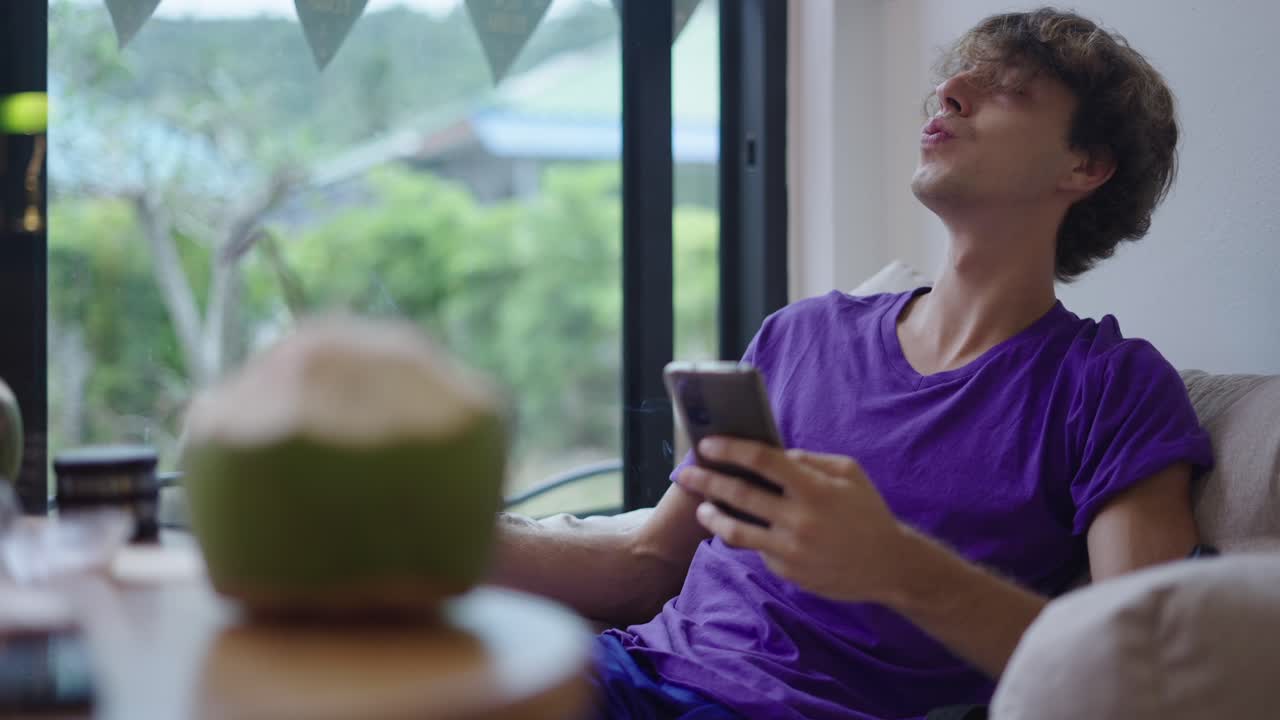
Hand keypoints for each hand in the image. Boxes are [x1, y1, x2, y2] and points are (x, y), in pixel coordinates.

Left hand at [677, 437, 911, 603]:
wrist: (888, 565)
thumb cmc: (867, 511)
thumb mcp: (848, 472)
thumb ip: (809, 460)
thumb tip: (772, 452)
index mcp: (814, 488)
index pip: (762, 461)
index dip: (730, 450)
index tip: (707, 444)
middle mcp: (799, 519)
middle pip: (739, 495)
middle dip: (706, 481)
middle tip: (685, 473)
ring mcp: (790, 550)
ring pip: (736, 531)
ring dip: (712, 516)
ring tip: (702, 507)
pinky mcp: (787, 572)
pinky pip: (758, 550)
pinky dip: (746, 536)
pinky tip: (737, 528)